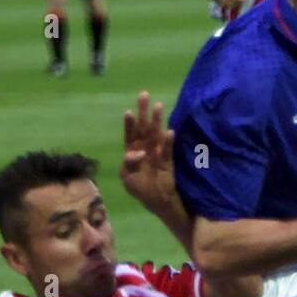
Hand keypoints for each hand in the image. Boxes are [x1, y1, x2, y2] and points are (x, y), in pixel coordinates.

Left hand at [120, 91, 176, 213]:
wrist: (156, 201)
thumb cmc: (140, 188)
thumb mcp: (127, 177)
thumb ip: (129, 163)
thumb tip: (137, 152)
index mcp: (132, 152)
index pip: (130, 134)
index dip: (129, 123)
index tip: (129, 112)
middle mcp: (144, 148)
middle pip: (143, 128)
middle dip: (144, 112)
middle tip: (144, 95)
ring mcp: (156, 153)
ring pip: (156, 134)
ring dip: (157, 121)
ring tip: (158, 106)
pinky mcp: (167, 160)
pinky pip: (167, 150)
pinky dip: (168, 141)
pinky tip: (169, 131)